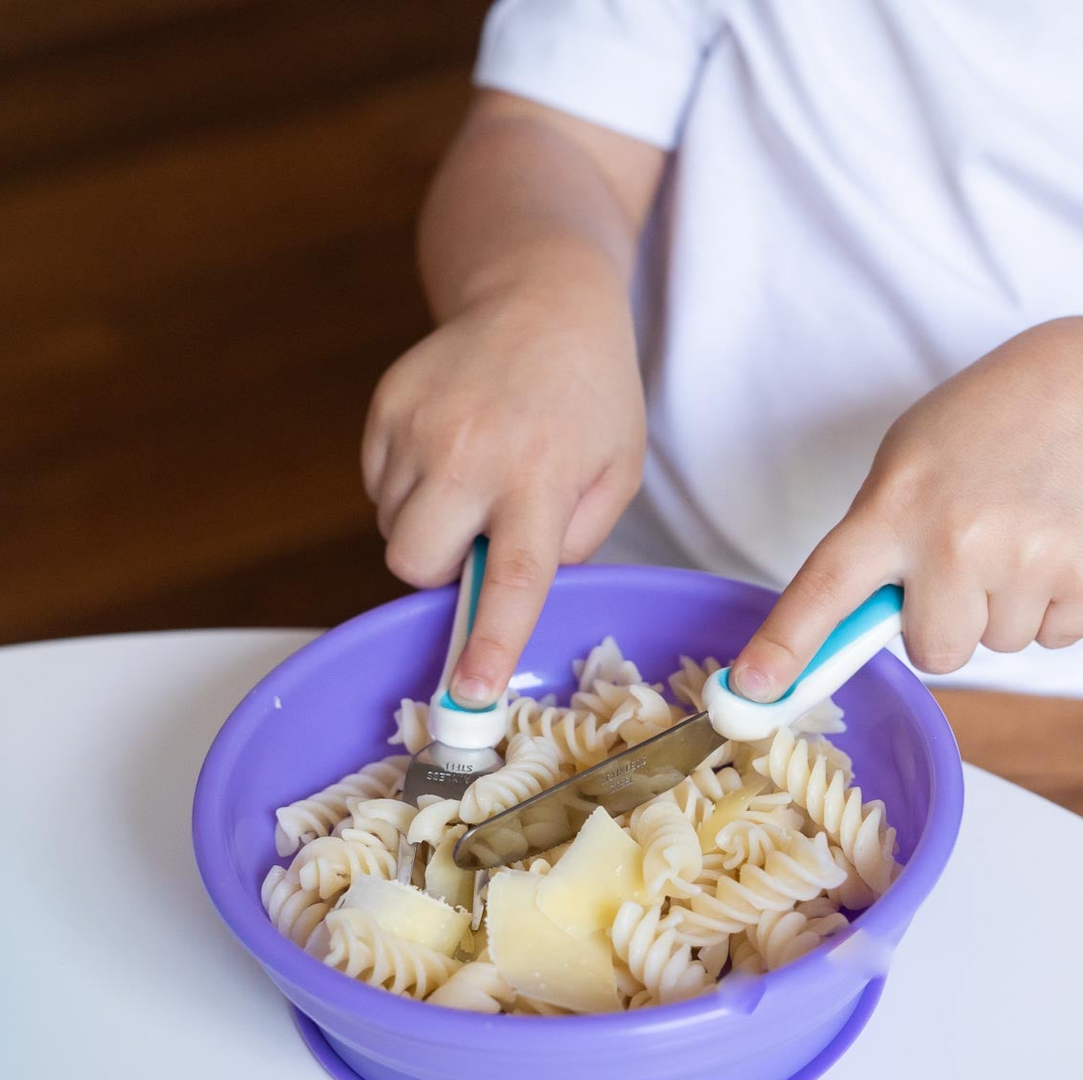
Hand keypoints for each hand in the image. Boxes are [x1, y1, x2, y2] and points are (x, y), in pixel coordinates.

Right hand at [363, 282, 644, 706]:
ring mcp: (418, 425)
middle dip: (440, 571)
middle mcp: (470, 451)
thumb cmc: (590, 391)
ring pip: (394, 528)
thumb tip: (516, 585)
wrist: (538, 294)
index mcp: (540, 474)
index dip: (488, 643)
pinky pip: (378, 487)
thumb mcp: (617, 469)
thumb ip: (575, 538)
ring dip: (430, 524)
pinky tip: (451, 448)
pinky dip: (410, 488)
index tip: (466, 696)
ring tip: (475, 473)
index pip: (510, 576)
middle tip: (481, 533)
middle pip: (414, 563)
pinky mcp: (385, 405)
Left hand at [732, 318, 1082, 699]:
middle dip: (946, 624)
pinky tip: (1055, 544)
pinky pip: (1055, 638)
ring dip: (1003, 608)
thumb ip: (873, 547)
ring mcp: (1027, 557)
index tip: (750, 688)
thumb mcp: (901, 469)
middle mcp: (955, 538)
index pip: (825, 587)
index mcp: (892, 508)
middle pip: (935, 652)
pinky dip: (1056, 604)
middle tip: (964, 561)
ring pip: (998, 646)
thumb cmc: (974, 436)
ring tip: (1016, 537)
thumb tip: (845, 635)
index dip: (785, 643)